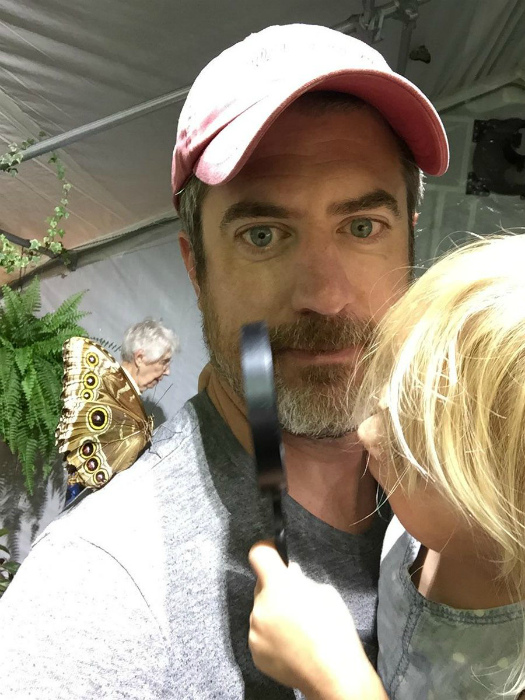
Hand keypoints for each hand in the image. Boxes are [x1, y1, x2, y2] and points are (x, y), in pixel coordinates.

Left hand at [248, 542, 386, 699]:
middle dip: (275, 588)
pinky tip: (291, 644)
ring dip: (273, 613)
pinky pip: (260, 634)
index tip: (274, 553)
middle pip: (261, 586)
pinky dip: (271, 636)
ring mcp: (255, 631)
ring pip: (260, 612)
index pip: (258, 554)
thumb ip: (301, 581)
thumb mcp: (325, 592)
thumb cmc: (334, 630)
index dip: (266, 550)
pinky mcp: (255, 652)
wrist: (333, 674)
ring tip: (297, 628)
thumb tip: (289, 574)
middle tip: (295, 601)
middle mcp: (260, 606)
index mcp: (278, 585)